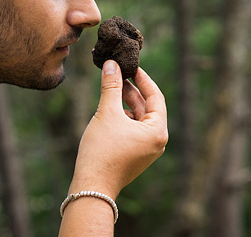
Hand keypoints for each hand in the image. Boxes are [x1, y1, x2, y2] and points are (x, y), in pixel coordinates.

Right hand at [68, 60, 167, 198]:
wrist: (92, 187)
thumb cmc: (102, 151)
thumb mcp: (107, 113)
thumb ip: (111, 86)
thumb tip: (112, 64)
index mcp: (158, 131)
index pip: (155, 96)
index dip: (142, 78)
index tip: (131, 65)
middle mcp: (157, 141)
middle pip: (148, 107)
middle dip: (132, 90)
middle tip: (119, 72)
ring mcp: (147, 150)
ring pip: (139, 118)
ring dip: (126, 102)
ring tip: (112, 87)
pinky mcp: (136, 155)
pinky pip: (133, 129)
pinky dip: (123, 117)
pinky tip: (109, 109)